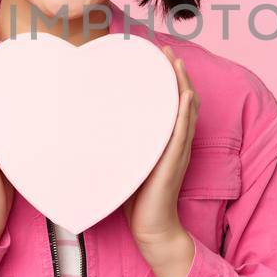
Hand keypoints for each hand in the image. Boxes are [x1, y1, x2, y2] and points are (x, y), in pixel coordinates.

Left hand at [121, 45, 198, 276]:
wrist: (151, 227)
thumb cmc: (135, 197)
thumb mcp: (126, 161)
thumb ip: (119, 143)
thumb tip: (91, 126)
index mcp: (164, 140)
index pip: (169, 103)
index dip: (166, 80)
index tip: (155, 58)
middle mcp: (175, 141)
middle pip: (181, 99)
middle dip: (175, 73)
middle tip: (165, 50)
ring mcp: (178, 150)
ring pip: (186, 110)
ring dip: (183, 84)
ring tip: (176, 63)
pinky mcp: (176, 160)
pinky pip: (184, 132)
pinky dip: (186, 112)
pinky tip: (185, 95)